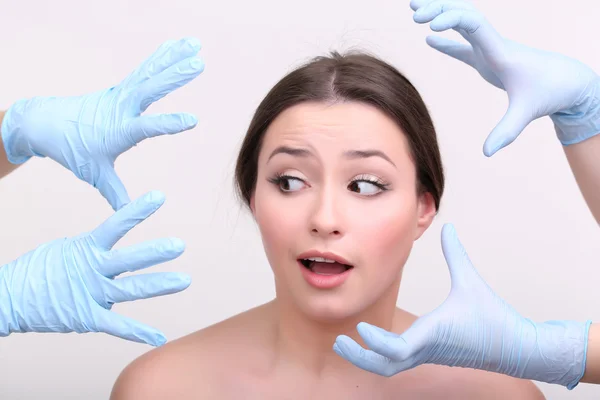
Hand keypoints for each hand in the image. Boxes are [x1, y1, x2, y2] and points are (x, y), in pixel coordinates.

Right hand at [0, 191, 189, 345]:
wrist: (9, 298)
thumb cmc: (40, 271)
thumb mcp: (65, 249)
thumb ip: (93, 249)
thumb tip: (111, 250)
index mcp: (86, 248)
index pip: (116, 225)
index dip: (137, 211)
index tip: (159, 196)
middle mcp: (92, 269)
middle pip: (129, 259)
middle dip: (155, 252)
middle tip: (179, 245)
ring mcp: (91, 294)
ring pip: (131, 289)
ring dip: (160, 285)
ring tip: (185, 280)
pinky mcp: (87, 318)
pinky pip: (118, 326)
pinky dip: (139, 333)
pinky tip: (159, 337)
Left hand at [1, 38, 204, 209]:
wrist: (48, 123)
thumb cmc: (73, 150)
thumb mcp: (94, 174)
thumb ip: (115, 193)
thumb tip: (131, 212)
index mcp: (117, 131)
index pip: (146, 127)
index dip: (169, 124)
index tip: (193, 120)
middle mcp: (121, 108)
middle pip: (150, 89)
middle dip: (175, 76)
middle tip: (199, 63)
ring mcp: (121, 94)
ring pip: (150, 73)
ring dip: (173, 58)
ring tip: (195, 45)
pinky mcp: (122, 87)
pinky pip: (144, 69)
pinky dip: (161, 56)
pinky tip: (177, 45)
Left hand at [333, 223, 590, 388]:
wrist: (517, 349)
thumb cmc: (494, 318)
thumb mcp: (471, 282)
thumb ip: (456, 254)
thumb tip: (448, 227)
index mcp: (432, 334)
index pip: (395, 349)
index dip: (374, 341)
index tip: (359, 328)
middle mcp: (426, 349)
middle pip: (385, 366)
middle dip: (359, 357)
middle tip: (339, 342)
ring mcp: (428, 357)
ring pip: (390, 368)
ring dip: (366, 358)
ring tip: (346, 343)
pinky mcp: (431, 357)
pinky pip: (399, 363)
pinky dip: (380, 356)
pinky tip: (371, 343)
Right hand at [410, 0, 599, 155]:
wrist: (568, 82)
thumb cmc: (549, 94)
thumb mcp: (526, 112)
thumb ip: (506, 131)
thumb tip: (487, 153)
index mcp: (499, 51)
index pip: (473, 23)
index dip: (451, 19)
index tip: (430, 28)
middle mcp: (492, 44)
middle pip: (464, 12)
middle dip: (439, 8)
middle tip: (414, 12)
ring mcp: (489, 49)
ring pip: (462, 21)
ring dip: (441, 13)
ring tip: (415, 10)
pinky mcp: (488, 59)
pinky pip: (463, 43)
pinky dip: (446, 39)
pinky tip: (429, 38)